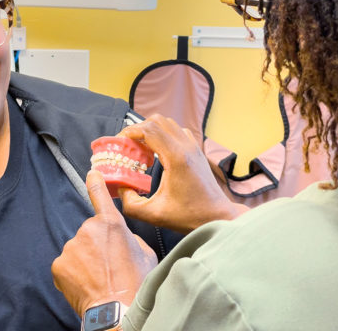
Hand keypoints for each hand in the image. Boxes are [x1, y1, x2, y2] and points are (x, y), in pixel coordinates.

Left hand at [51, 170, 157, 316]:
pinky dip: (74, 274)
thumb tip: (121, 238)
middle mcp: (87, 230)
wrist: (118, 311)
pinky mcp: (59, 264)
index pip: (100, 196)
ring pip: (77, 251)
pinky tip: (86, 285)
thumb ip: (130, 238)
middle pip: (89, 234)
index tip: (91, 173)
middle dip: (96, 247)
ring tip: (99, 279)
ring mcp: (71, 247)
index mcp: (111, 224)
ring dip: (85, 262)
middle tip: (109, 267)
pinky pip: (66, 266)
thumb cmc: (137, 284)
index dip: (95, 183)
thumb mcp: (145, 254)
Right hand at [118, 114, 247, 233]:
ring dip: (151, 130)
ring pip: (168, 123)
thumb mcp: (153, 214)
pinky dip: (163, 134)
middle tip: (128, 144)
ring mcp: (194, 147)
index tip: (120, 142)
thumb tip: (119, 188)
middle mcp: (186, 147)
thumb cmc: (189, 216)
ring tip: (141, 148)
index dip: (130, 132)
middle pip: (157, 120)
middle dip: (138, 128)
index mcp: (176, 158)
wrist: (217, 217)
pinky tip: (157, 152)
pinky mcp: (196, 151)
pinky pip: (177, 131)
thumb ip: (129, 203)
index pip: (149, 129)